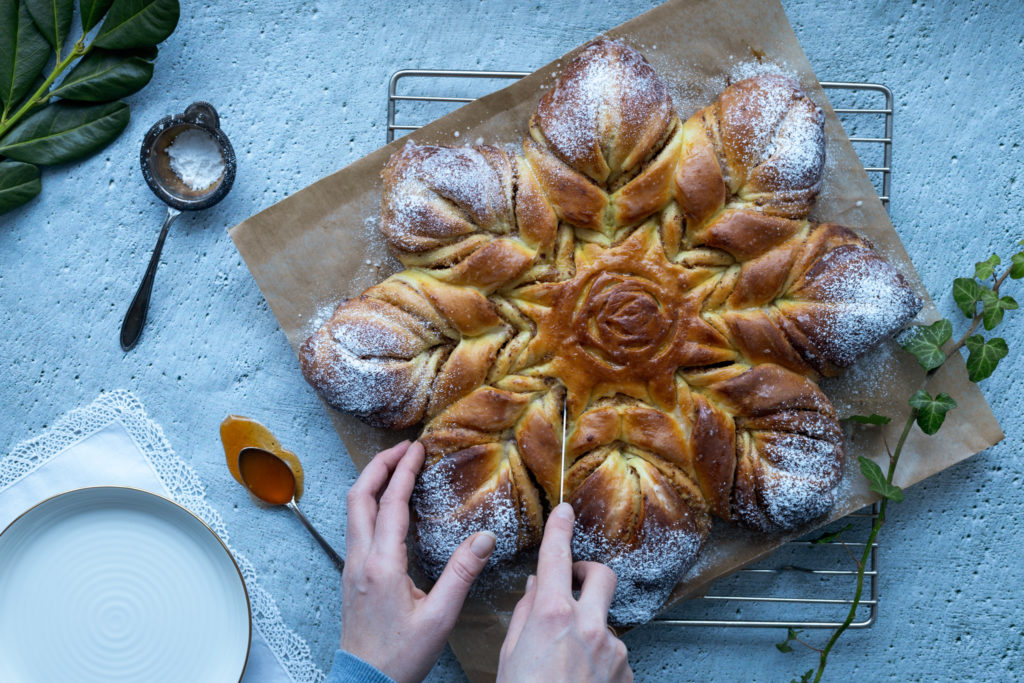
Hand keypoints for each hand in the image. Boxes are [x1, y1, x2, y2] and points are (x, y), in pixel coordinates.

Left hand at [340, 440, 496, 682]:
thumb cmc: (399, 656)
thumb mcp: (439, 617)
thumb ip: (461, 574)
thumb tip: (484, 538)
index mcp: (381, 564)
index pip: (390, 504)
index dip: (403, 471)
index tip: (417, 449)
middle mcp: (360, 559)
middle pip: (358, 496)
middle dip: (379, 466)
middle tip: (402, 448)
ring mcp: (351, 566)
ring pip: (352, 510)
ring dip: (371, 482)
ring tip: (395, 468)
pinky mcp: (352, 575)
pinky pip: (356, 526)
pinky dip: (369, 503)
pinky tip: (388, 507)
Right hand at [497, 502, 632, 682]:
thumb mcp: (511, 655)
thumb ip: (526, 614)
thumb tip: (537, 586)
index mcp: (552, 615)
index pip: (558, 557)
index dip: (561, 529)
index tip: (565, 512)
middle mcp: (588, 625)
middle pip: (602, 575)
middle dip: (588, 572)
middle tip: (574, 581)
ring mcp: (612, 648)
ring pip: (604, 620)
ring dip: (589, 628)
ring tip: (565, 662)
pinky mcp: (626, 670)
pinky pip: (613, 651)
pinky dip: (598, 659)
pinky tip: (580, 680)